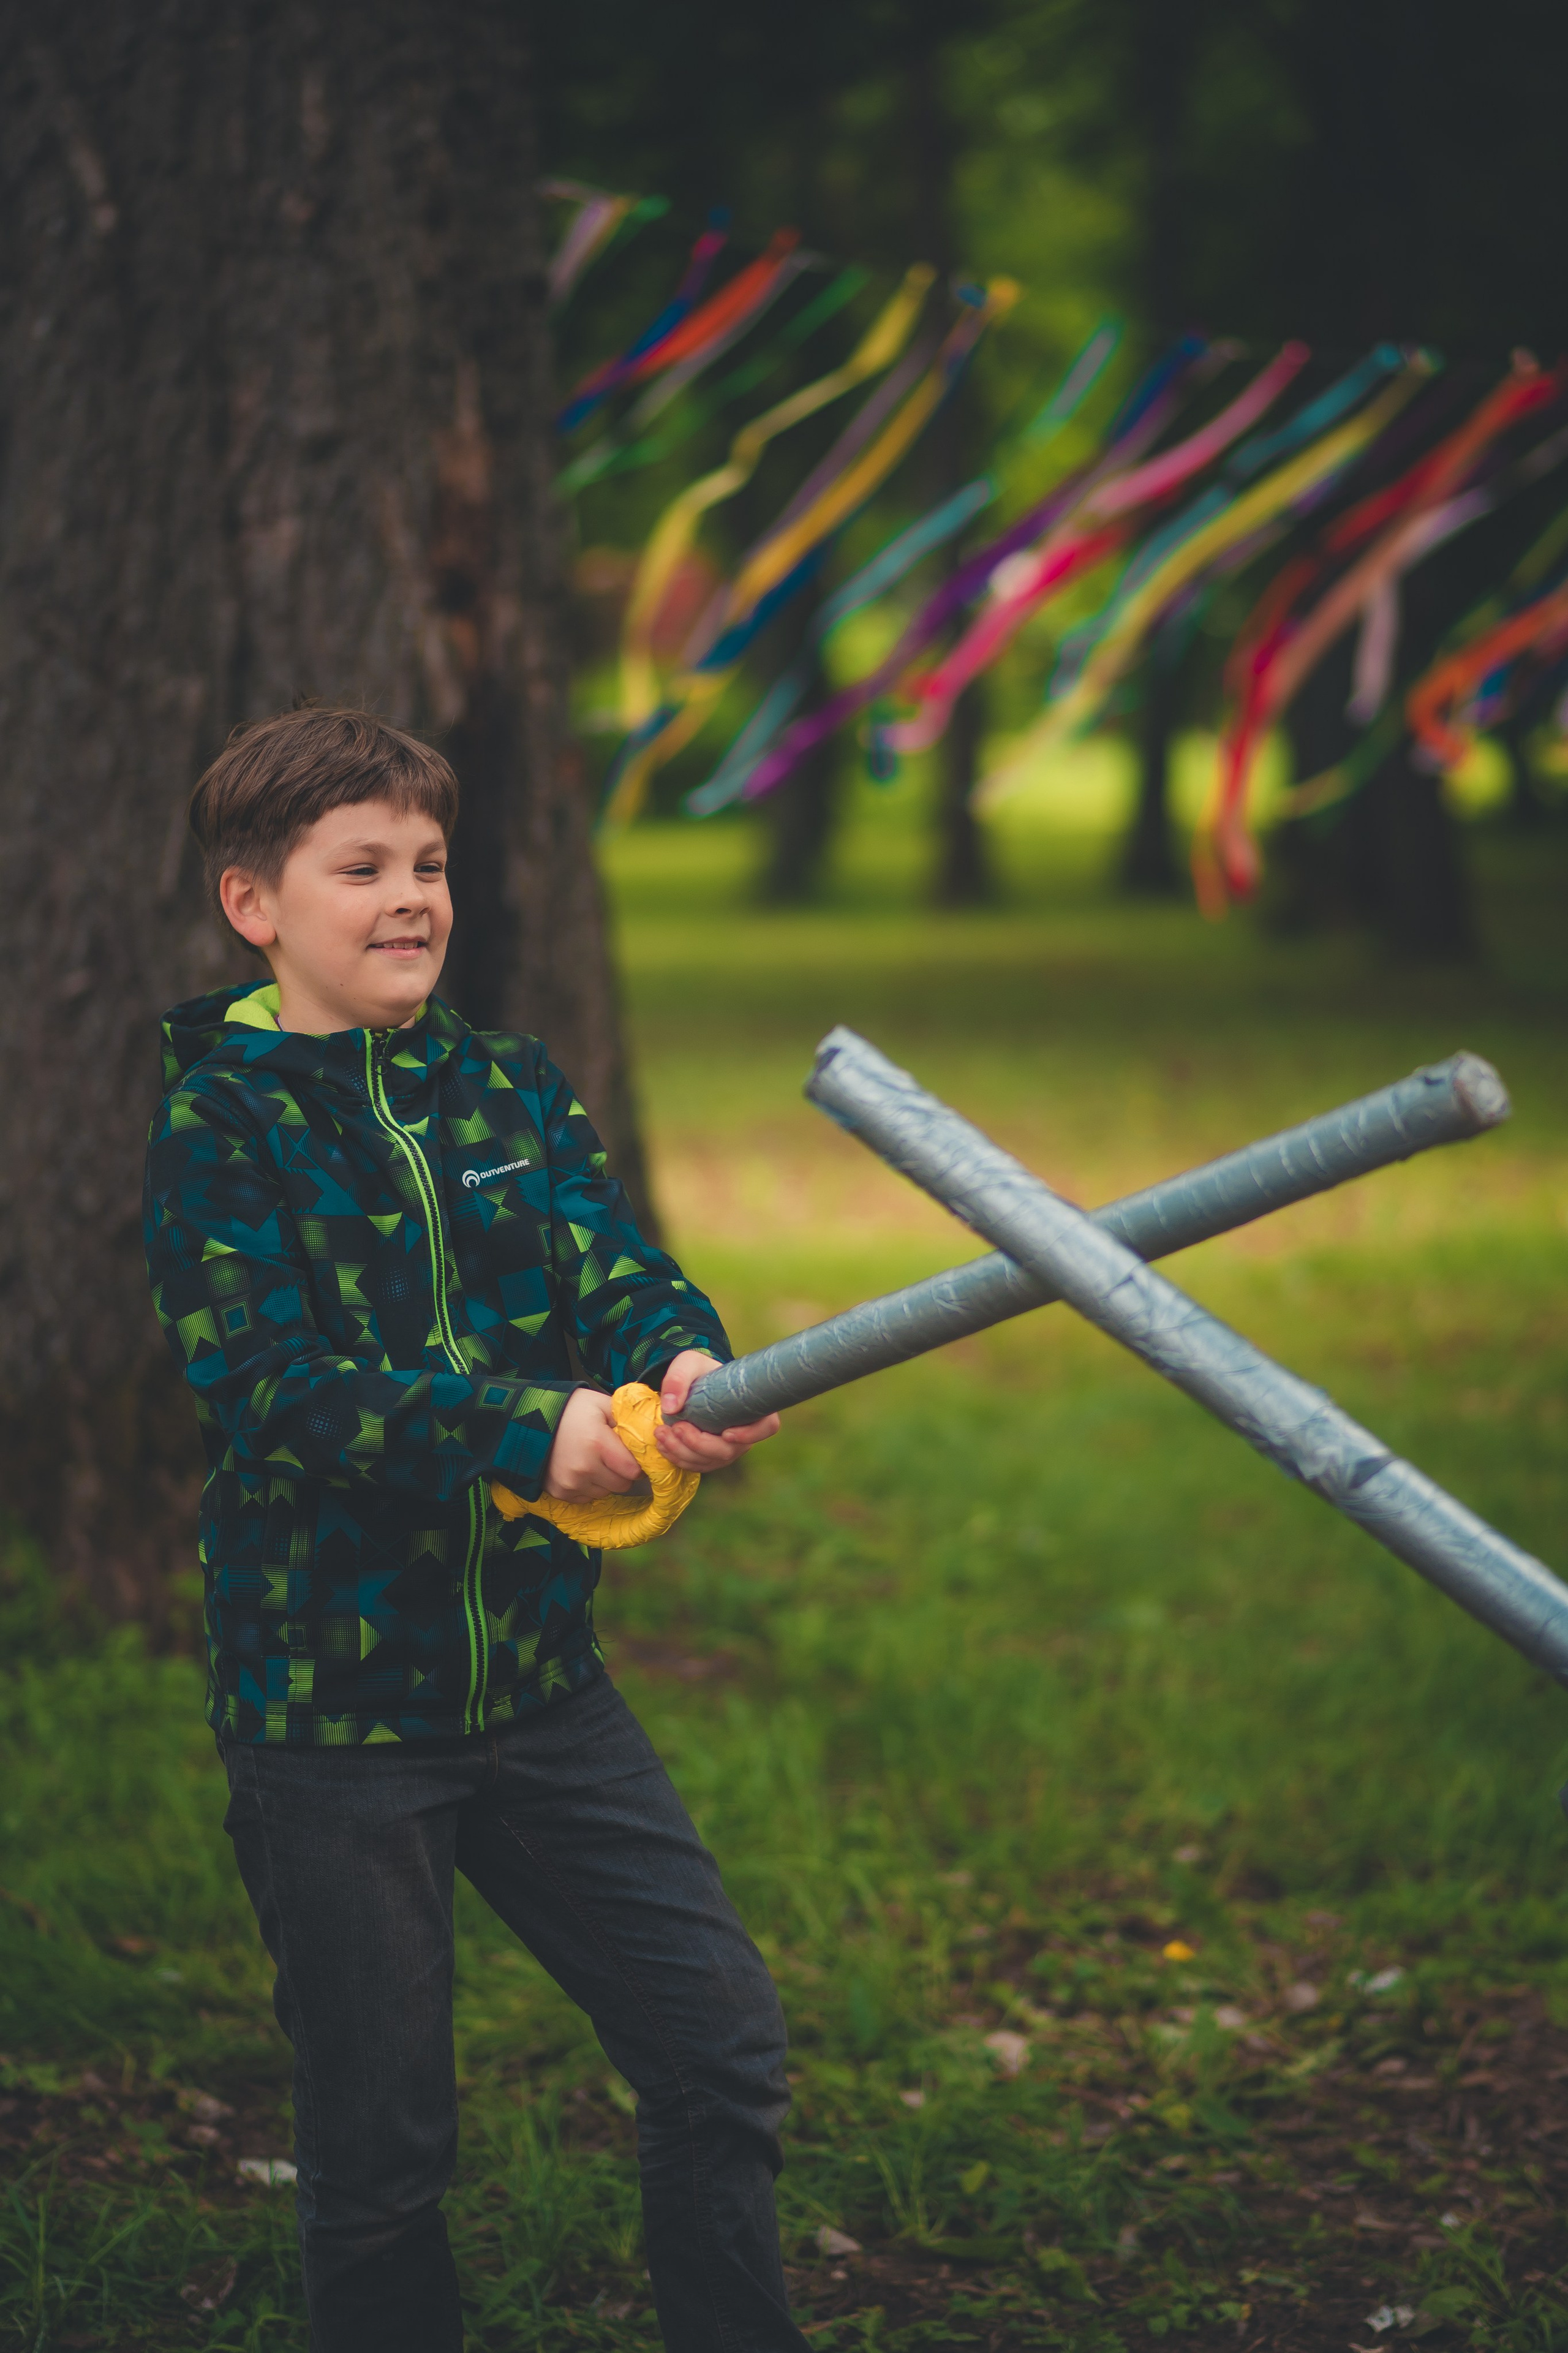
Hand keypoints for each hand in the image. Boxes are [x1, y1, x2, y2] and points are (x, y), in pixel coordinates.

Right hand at [543, 1387, 642, 1502]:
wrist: (529, 1421)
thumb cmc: (571, 1410)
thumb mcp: (602, 1404)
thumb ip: (628, 1419)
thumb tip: (653, 1433)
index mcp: (598, 1443)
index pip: (634, 1470)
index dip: (637, 1463)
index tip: (631, 1454)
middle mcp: (584, 1468)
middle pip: (622, 1485)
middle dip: (623, 1472)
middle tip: (612, 1456)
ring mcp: (570, 1483)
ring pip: (605, 1493)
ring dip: (606, 1481)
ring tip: (593, 1460)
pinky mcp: (560, 1492)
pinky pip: (587, 1498)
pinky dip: (589, 1487)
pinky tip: (580, 1469)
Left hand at [654, 1350, 779, 1473]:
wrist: (692, 1381)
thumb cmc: (699, 1370)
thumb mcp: (688, 1363)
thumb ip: (678, 1378)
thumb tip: (671, 1407)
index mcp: (752, 1407)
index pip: (766, 1427)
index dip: (750, 1435)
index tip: (726, 1433)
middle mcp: (745, 1432)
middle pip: (730, 1451)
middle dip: (699, 1444)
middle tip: (676, 1427)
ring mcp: (728, 1447)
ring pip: (710, 1461)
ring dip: (683, 1452)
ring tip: (661, 1433)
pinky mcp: (711, 1455)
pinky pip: (698, 1464)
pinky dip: (678, 1458)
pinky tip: (663, 1444)